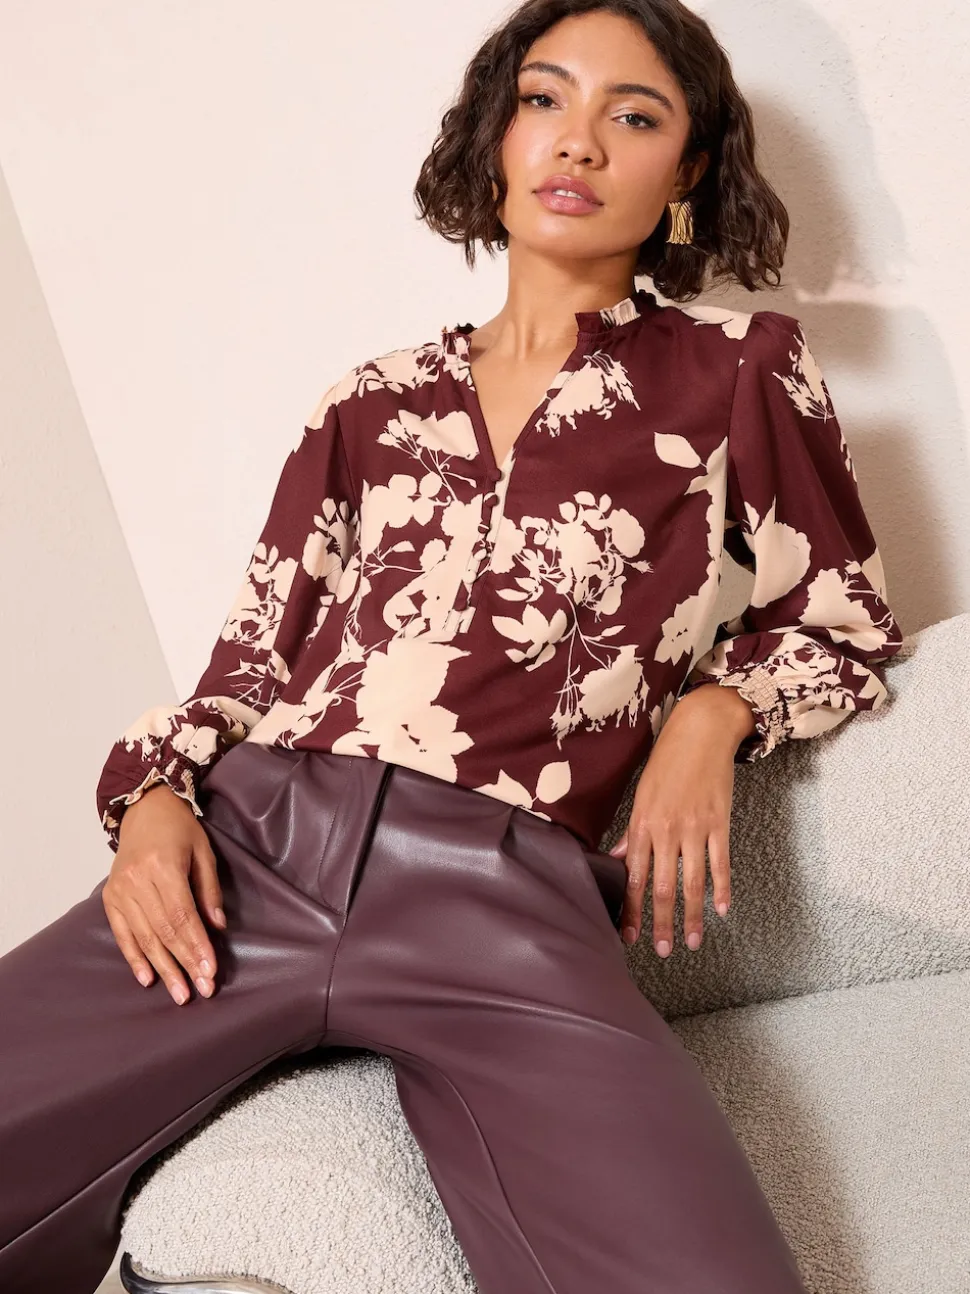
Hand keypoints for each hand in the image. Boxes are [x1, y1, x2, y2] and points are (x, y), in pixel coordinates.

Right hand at [102, 783, 226, 1003]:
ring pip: (144, 937)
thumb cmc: (179, 828)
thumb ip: (209, 890)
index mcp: (163, 867)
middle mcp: (137, 880)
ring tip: (180, 993)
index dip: (196, 945)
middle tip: (200, 990)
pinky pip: (123, 933)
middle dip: (183, 963)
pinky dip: (135, 957)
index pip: (182, 915)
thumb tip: (218, 927)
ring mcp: (120, 890)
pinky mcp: (110, 897)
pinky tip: (148, 979)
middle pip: (163, 931)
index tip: (210, 970)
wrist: (144, 808)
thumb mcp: (203, 852)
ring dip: (163, 968)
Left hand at [610, 686, 750, 956]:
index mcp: (642, 824)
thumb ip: (632, 833)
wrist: (701, 731)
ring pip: (692, 882)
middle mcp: (667, 829)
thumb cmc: (667, 762)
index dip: (631, 909)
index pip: (633, 877)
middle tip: (661, 950)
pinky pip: (721, 863)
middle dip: (660, 922)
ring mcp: (695, 827)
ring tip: (693, 942)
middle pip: (662, 886)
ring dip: (693, 916)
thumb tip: (618, 861)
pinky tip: (723, 910)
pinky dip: (722, 889)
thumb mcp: (642, 795)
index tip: (629, 936)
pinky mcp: (720, 822)